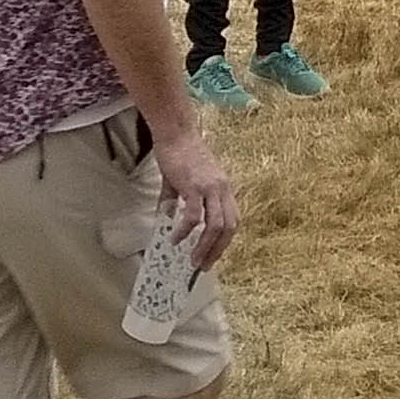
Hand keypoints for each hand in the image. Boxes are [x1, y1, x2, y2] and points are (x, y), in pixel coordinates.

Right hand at [154, 124, 240, 271]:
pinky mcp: (194, 186)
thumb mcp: (184, 180)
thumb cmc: (180, 153)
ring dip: (205, 247)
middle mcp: (222, 189)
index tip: (213, 256)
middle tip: (203, 266)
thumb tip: (166, 218)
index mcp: (224, 188)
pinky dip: (186, 231)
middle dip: (218, 250)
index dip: (225, 241)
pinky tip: (176, 239)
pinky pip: (194, 215)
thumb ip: (177, 200)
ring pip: (216, 225)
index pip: (233, 220)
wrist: (176, 132)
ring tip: (193, 260)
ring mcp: (210, 187)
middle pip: (229, 227)